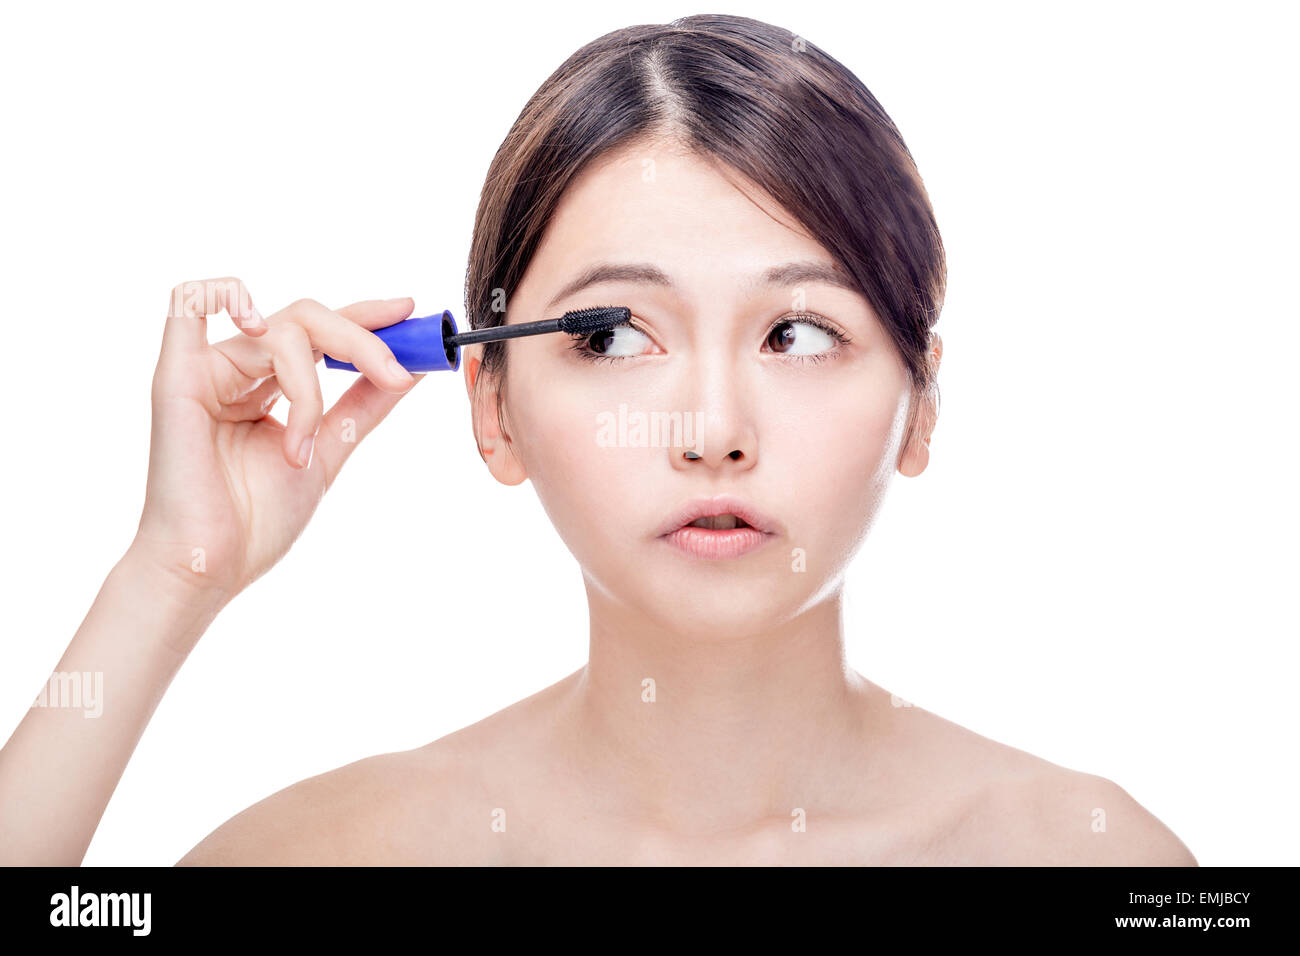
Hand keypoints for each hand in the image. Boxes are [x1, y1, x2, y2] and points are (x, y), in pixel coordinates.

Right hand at [131, 277, 423, 608]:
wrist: (211, 566)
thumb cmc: (256, 521)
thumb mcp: (328, 452)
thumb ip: (361, 407)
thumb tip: (409, 369)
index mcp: (270, 386)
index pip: (323, 333)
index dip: (368, 317)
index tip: (410, 313)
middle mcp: (239, 370)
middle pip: (308, 319)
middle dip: (362, 342)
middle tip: (398, 376)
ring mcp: (206, 370)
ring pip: (281, 331)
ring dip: (310, 388)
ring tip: (301, 451)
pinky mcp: (176, 377)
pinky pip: (189, 303)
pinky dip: (228, 295)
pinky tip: (258, 325)